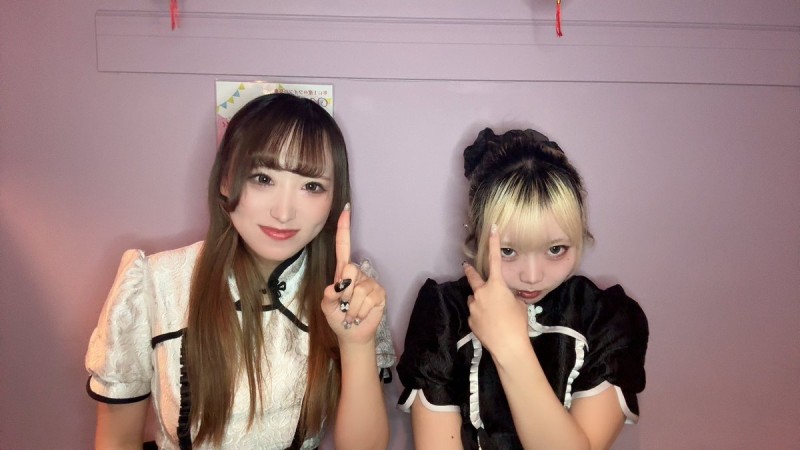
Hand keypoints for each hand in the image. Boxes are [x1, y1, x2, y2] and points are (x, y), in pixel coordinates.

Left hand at [321, 204, 385, 343]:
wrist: (352, 333)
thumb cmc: (338, 316)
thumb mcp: (327, 306)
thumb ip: (328, 296)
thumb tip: (338, 286)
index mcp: (343, 272)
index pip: (343, 247)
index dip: (344, 229)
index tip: (346, 210)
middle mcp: (358, 273)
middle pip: (349, 270)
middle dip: (344, 293)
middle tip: (344, 305)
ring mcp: (370, 282)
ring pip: (358, 290)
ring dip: (352, 307)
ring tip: (352, 312)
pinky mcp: (380, 293)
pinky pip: (368, 299)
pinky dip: (360, 311)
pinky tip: (361, 314)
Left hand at [463, 224, 528, 358]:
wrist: (508, 345)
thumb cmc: (518, 323)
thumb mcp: (519, 305)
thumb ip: (510, 296)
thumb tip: (506, 297)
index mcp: (496, 285)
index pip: (495, 259)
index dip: (493, 243)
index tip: (491, 229)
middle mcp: (481, 293)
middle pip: (472, 277)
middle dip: (470, 271)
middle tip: (467, 266)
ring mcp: (473, 306)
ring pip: (474, 299)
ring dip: (479, 301)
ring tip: (492, 314)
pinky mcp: (470, 320)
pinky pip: (474, 313)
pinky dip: (480, 316)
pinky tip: (490, 325)